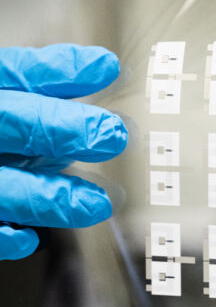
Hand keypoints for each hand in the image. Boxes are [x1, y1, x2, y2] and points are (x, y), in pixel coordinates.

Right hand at [0, 44, 126, 259]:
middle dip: (61, 128)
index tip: (108, 67)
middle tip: (113, 136)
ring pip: (1, 185)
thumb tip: (107, 68)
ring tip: (97, 204)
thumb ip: (51, 85)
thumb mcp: (16, 100)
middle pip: (10, 122)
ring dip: (48, 196)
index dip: (61, 69)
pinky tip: (29, 238)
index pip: (17, 72)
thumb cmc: (4, 131)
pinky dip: (4, 236)